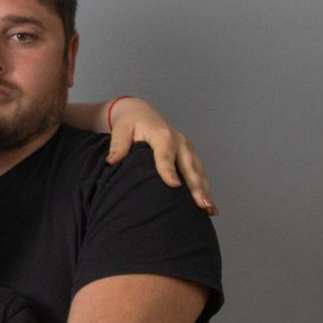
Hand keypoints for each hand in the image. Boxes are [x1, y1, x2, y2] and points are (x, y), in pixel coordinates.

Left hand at [105, 97, 216, 214]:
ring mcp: (187, 148)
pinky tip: (210, 206)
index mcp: (162, 135)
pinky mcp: (190, 155)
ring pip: (198, 172)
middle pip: (188, 166)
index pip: (165, 155)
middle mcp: (179, 141)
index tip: (173, 185)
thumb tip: (112, 161)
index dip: (169, 170)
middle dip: (195, 185)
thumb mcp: (121, 130)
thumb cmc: (130, 123)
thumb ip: (118, 145)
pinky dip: (205, 189)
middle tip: (200, 203)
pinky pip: (199, 173)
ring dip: (204, 190)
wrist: (141, 112)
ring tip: (208, 209)